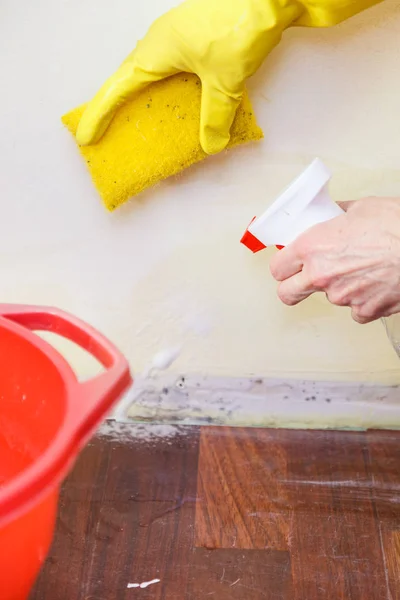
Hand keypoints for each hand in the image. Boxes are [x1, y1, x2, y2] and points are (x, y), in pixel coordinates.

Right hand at [76, 0, 303, 153]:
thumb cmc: (239, 26)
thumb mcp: (225, 81)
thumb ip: (215, 115)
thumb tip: (211, 144)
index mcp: (156, 51)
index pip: (119, 89)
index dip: (101, 114)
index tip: (87, 136)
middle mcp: (161, 42)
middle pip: (129, 78)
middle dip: (115, 106)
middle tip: (105, 131)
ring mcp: (178, 37)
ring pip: (151, 73)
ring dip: (143, 97)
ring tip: (138, 122)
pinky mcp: (197, 38)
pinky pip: (171, 68)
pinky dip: (168, 90)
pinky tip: (178, 105)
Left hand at [270, 198, 399, 323]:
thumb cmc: (397, 225)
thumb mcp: (361, 208)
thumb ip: (335, 215)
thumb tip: (329, 214)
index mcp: (312, 246)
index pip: (277, 267)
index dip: (283, 265)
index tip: (288, 263)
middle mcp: (321, 275)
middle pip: (287, 293)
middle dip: (292, 287)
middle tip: (305, 279)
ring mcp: (342, 297)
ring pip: (328, 298)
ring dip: (338, 287)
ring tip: (362, 269)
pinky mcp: (364, 312)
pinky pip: (355, 310)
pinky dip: (362, 300)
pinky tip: (376, 283)